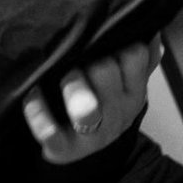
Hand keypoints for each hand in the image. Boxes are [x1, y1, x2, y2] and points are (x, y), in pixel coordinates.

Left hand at [22, 38, 162, 163]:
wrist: (79, 147)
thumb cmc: (100, 103)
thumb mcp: (124, 82)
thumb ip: (139, 59)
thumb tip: (150, 32)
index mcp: (134, 93)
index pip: (135, 56)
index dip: (119, 45)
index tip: (106, 45)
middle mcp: (118, 115)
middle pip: (106, 72)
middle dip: (91, 62)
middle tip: (80, 62)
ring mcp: (93, 136)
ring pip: (88, 109)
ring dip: (74, 88)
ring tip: (63, 77)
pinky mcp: (65, 150)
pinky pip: (51, 134)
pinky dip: (39, 114)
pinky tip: (32, 96)